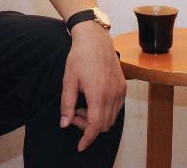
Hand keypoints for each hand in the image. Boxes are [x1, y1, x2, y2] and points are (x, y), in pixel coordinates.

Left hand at [59, 23, 125, 151]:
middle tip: (72, 113)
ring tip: (80, 105)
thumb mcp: (68, 80)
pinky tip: (91, 99)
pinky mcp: (123, 88)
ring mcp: (120, 92)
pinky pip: (116, 108)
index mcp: (98, 94)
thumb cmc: (79, 57)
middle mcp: (113, 95)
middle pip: (104, 124)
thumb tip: (64, 123)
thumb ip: (66, 103)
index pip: (96, 125)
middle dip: (88, 125)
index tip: (80, 146)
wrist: (95, 40)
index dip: (88, 138)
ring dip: (96, 118)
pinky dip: (104, 111)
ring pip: (111, 118)